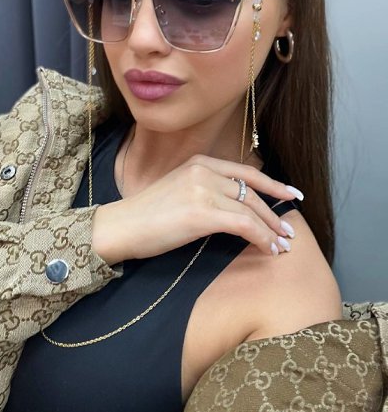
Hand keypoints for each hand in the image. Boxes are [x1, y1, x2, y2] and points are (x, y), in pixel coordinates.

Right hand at [92, 154, 300, 264]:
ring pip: (251, 209)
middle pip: (252, 191)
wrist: (121, 226)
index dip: (273, 184)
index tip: (292, 194)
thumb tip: (235, 207)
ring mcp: (203, 190)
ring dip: (271, 229)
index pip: (246, 172)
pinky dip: (261, 238)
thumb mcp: (179, 189)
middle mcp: (204, 171)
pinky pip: (244, 225)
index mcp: (199, 162)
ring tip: (283, 245)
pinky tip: (269, 249)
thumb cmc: (146, 215)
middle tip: (289, 230)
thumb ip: (205, 189)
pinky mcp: (202, 213)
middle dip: (275, 212)